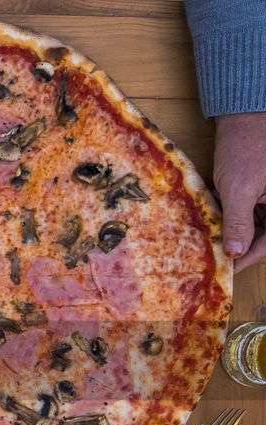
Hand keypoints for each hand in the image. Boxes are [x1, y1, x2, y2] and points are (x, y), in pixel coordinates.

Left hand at [212, 112, 265, 270]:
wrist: (244, 114)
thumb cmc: (247, 147)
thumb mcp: (240, 189)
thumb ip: (238, 222)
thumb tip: (235, 252)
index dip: (246, 258)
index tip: (226, 270)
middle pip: (260, 233)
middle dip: (235, 242)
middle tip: (211, 254)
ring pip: (250, 220)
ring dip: (228, 226)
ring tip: (206, 234)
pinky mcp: (259, 185)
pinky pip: (245, 205)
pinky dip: (228, 210)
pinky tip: (210, 211)